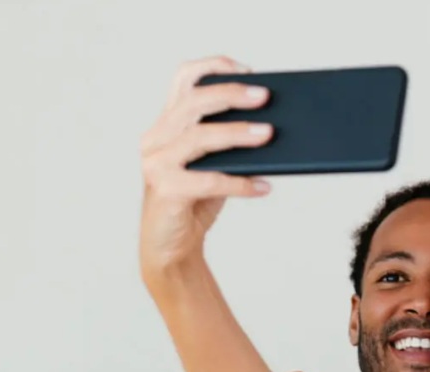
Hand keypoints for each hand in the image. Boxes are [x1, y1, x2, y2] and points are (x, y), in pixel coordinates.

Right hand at [138, 56, 273, 274]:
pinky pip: (208, 181)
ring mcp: (157, 164)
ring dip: (237, 134)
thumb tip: (273, 125)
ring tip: (269, 134)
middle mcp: (156, 138)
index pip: (183, 79)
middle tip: (265, 96)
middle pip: (193, 103)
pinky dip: (240, 183)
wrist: (171, 245)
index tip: (248, 69)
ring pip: (199, 138)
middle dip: (231, 95)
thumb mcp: (212, 163)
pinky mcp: (165, 191)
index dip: (213, 67)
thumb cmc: (196, 200)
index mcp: (167, 124)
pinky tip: (264, 187)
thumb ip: (227, 141)